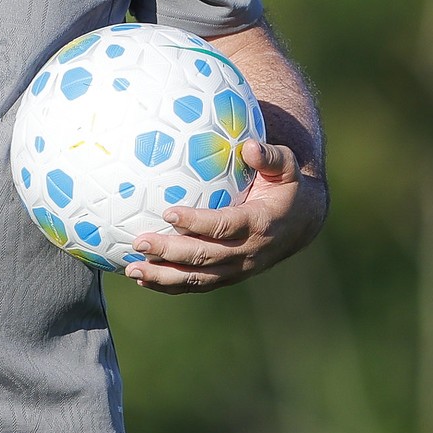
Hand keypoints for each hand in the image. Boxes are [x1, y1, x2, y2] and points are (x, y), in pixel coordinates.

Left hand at [124, 139, 320, 292]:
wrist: (300, 223)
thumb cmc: (286, 186)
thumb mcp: (286, 167)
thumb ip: (270, 156)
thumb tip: (250, 146)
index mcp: (259, 223)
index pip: (224, 226)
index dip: (197, 222)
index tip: (168, 212)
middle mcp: (248, 252)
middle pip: (204, 256)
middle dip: (170, 251)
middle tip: (139, 241)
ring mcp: (238, 269)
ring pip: (198, 278)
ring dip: (164, 275)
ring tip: (132, 269)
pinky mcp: (229, 277)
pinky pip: (198, 285)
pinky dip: (170, 285)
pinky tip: (144, 279)